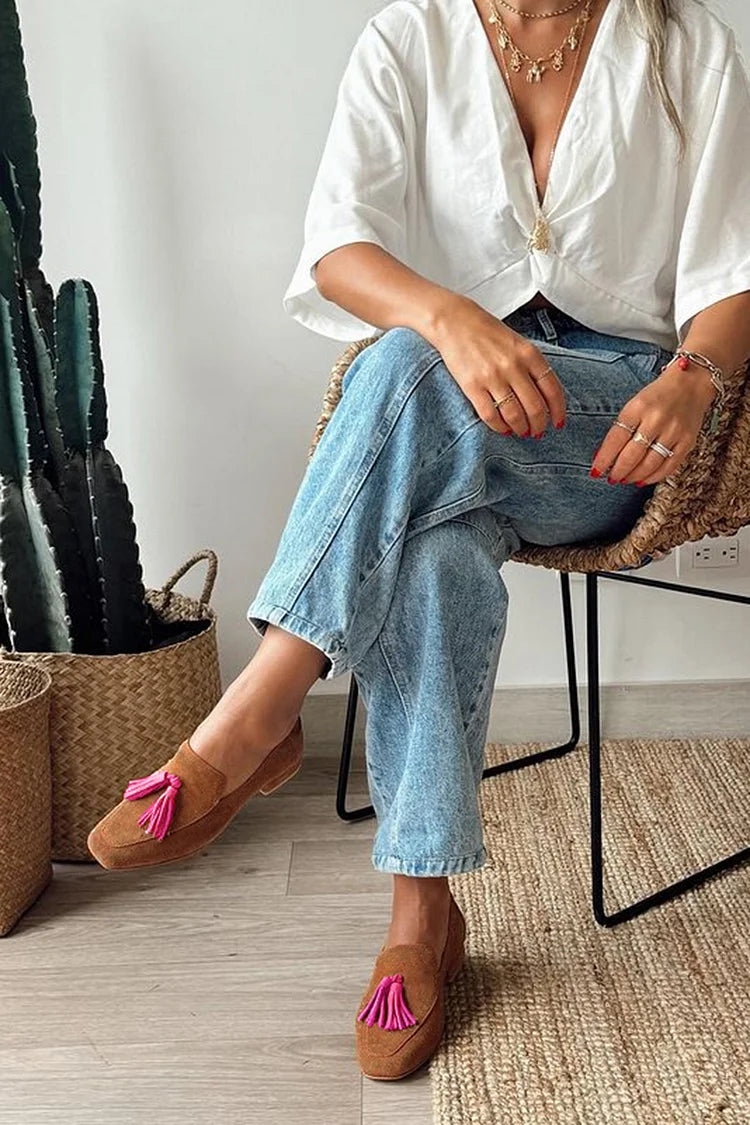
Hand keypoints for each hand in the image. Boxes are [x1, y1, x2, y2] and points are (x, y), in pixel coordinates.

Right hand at [430, 296, 566, 435]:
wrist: (455, 322)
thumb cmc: (488, 333)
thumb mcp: (518, 344)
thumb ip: (532, 367)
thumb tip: (545, 399)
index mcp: (529, 354)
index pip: (552, 390)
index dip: (558, 411)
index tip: (557, 423)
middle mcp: (513, 366)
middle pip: (535, 407)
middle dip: (539, 425)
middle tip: (537, 432)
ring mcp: (492, 377)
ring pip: (514, 415)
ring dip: (521, 428)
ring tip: (521, 432)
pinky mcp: (472, 386)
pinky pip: (490, 415)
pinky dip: (500, 427)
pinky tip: (503, 428)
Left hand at [590, 362, 716, 484]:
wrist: (691, 383)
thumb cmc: (658, 395)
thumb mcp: (635, 404)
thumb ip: (622, 428)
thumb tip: (604, 456)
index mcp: (638, 407)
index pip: (616, 439)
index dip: (604, 459)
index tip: (595, 471)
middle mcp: (656, 419)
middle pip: (632, 455)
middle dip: (618, 471)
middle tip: (611, 478)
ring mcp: (674, 431)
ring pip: (650, 464)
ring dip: (634, 476)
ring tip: (624, 480)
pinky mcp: (688, 441)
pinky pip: (669, 466)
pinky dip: (654, 477)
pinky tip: (643, 480)